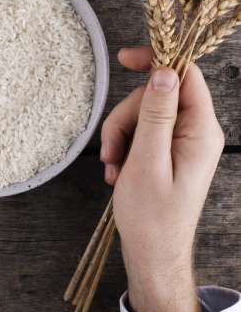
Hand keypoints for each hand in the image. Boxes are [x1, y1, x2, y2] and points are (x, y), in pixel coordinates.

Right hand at [100, 46, 223, 311]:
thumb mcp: (147, 161)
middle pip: (154, 96)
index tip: (123, 59)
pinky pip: (140, 132)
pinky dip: (122, 147)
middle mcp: (195, 131)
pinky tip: (116, 171)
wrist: (152, 252)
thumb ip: (156, 115)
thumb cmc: (151, 215)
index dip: (155, 62)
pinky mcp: (166, 150)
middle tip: (110, 150)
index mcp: (200, 131)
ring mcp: (180, 141)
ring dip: (119, 136)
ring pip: (141, 114)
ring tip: (112, 167)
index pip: (184, 76)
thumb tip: (163, 72)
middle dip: (124, 118)